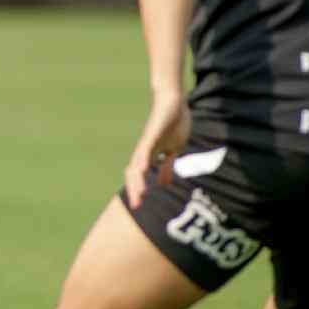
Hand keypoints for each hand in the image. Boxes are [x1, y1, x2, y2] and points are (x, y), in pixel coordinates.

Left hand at [123, 91, 189, 208]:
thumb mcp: (173, 150)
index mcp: (150, 156)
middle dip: (135, 190)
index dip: (137, 190)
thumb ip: (167, 166)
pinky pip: (146, 149)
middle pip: (134, 173)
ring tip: (140, 195)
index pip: (139, 176)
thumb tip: (164, 184)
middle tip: (137, 206)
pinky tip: (143, 169)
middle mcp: (145, 151)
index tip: (139, 206)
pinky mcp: (152, 133)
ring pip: (138, 163)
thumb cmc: (173, 124)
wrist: (173, 101)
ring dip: (138, 180)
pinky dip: (144, 160)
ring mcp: (147, 142)